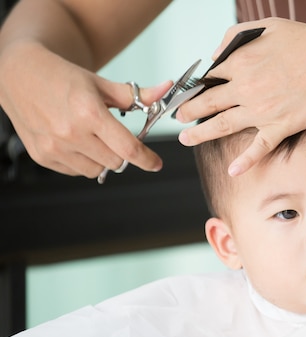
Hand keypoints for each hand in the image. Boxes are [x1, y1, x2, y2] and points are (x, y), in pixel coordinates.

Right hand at [0, 42, 170, 177]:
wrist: (20, 75)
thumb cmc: (62, 77)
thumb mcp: (101, 84)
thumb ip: (136, 95)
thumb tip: (164, 91)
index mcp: (89, 112)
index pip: (128, 148)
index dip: (147, 159)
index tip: (156, 163)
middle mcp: (70, 133)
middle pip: (115, 162)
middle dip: (121, 152)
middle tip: (114, 137)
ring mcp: (54, 147)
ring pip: (97, 170)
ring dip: (102, 159)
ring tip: (91, 136)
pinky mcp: (42, 156)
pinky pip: (76, 171)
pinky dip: (82, 161)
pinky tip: (74, 141)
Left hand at [176, 18, 305, 175]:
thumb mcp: (268, 25)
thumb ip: (236, 37)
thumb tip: (216, 55)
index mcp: (240, 62)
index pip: (208, 77)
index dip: (195, 85)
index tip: (189, 91)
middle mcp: (245, 88)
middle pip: (207, 102)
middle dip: (187, 110)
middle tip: (178, 117)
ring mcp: (262, 111)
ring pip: (221, 125)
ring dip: (200, 134)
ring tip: (186, 139)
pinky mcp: (280, 127)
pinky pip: (258, 148)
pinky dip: (245, 162)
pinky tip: (233, 171)